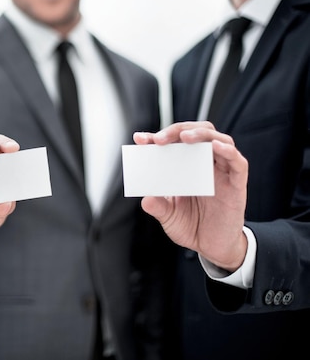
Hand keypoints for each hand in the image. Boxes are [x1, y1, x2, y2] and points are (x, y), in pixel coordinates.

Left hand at [133, 121, 248, 270]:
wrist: (213, 247)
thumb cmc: (192, 226)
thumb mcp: (168, 216)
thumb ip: (158, 206)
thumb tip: (146, 199)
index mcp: (186, 167)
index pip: (173, 143)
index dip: (157, 137)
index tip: (140, 139)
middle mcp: (204, 164)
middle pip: (197, 132)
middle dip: (177, 130)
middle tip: (160, 139)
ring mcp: (222, 172)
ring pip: (218, 139)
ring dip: (201, 134)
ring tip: (184, 137)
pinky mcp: (236, 183)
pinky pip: (237, 162)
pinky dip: (227, 151)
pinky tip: (215, 147)